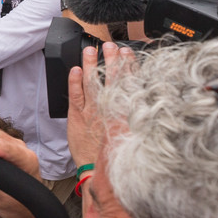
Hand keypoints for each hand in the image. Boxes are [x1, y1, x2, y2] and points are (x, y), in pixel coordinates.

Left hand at [67, 41, 135, 170]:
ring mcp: (92, 111)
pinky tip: (75, 70)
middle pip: (111, 79)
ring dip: (91, 65)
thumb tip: (142, 100)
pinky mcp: (77, 116)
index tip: (128, 53)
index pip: (128, 83)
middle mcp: (109, 108)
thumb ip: (134, 114)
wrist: (98, 170)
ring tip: (90, 51)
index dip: (128, 66)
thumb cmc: (114, 154)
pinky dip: (74, 81)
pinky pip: (75, 95)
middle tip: (111, 46)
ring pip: (92, 83)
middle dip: (111, 60)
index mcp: (124, 111)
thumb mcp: (131, 133)